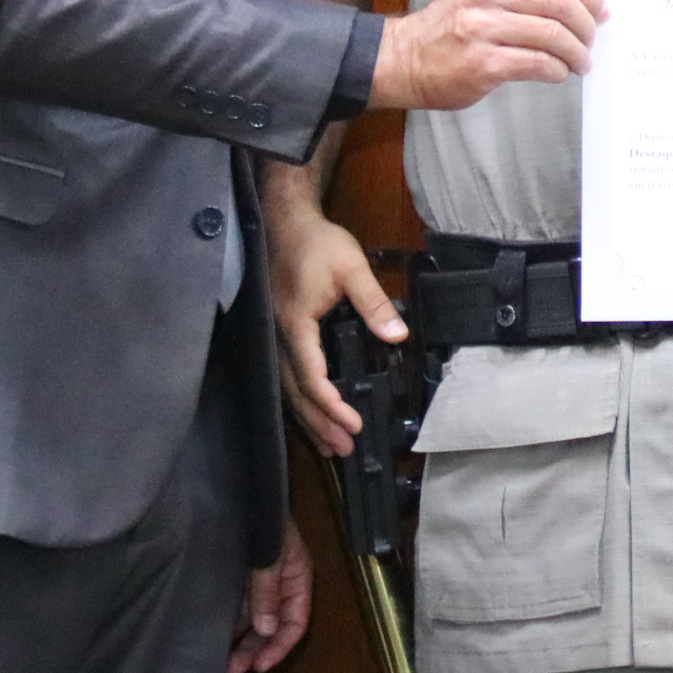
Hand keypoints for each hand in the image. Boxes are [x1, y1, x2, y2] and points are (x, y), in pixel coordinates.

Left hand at [228, 520, 313, 672]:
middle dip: (256, 650)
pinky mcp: (239, 581)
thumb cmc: (264, 523)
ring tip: (223, 665)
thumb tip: (266, 629)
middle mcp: (280, 586)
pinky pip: (238, 610)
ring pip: (254, 623)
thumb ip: (267, 591)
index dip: (280, 646)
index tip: (260, 666)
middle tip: (233, 671)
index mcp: (297, 579)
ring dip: (241, 644)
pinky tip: (216, 640)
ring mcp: (258, 585)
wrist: (242, 494)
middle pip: (273, 628)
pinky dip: (230, 627)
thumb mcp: (270, 555)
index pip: (296, 622)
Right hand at [269, 202, 402, 456]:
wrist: (283, 222)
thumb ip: (373, 302)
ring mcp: (274, 337)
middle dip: (319, 424)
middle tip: (343, 450)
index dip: (331, 405)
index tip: (352, 423)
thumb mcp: (351, 267)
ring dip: (308, 419)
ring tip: (329, 446)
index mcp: (296, 325)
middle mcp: (280, 338)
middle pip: (296, 393)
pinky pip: (286, 375)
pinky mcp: (277, 333)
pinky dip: (299, 399)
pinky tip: (311, 413)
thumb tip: (397, 335)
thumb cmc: (317, 243)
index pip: (312, 377)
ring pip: (287, 388)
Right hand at [371, 0, 606, 110]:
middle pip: (559, 3)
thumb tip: (579, 5)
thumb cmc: (452, 27)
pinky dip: (557, 70)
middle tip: (592, 40)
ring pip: (552, 35)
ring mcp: (483, 28)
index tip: (601, 11)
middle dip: (586, 25)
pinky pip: (538, 64)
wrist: (405, 58)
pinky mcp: (483, 63)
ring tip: (581, 62)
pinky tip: (558, 73)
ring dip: (576, 52)